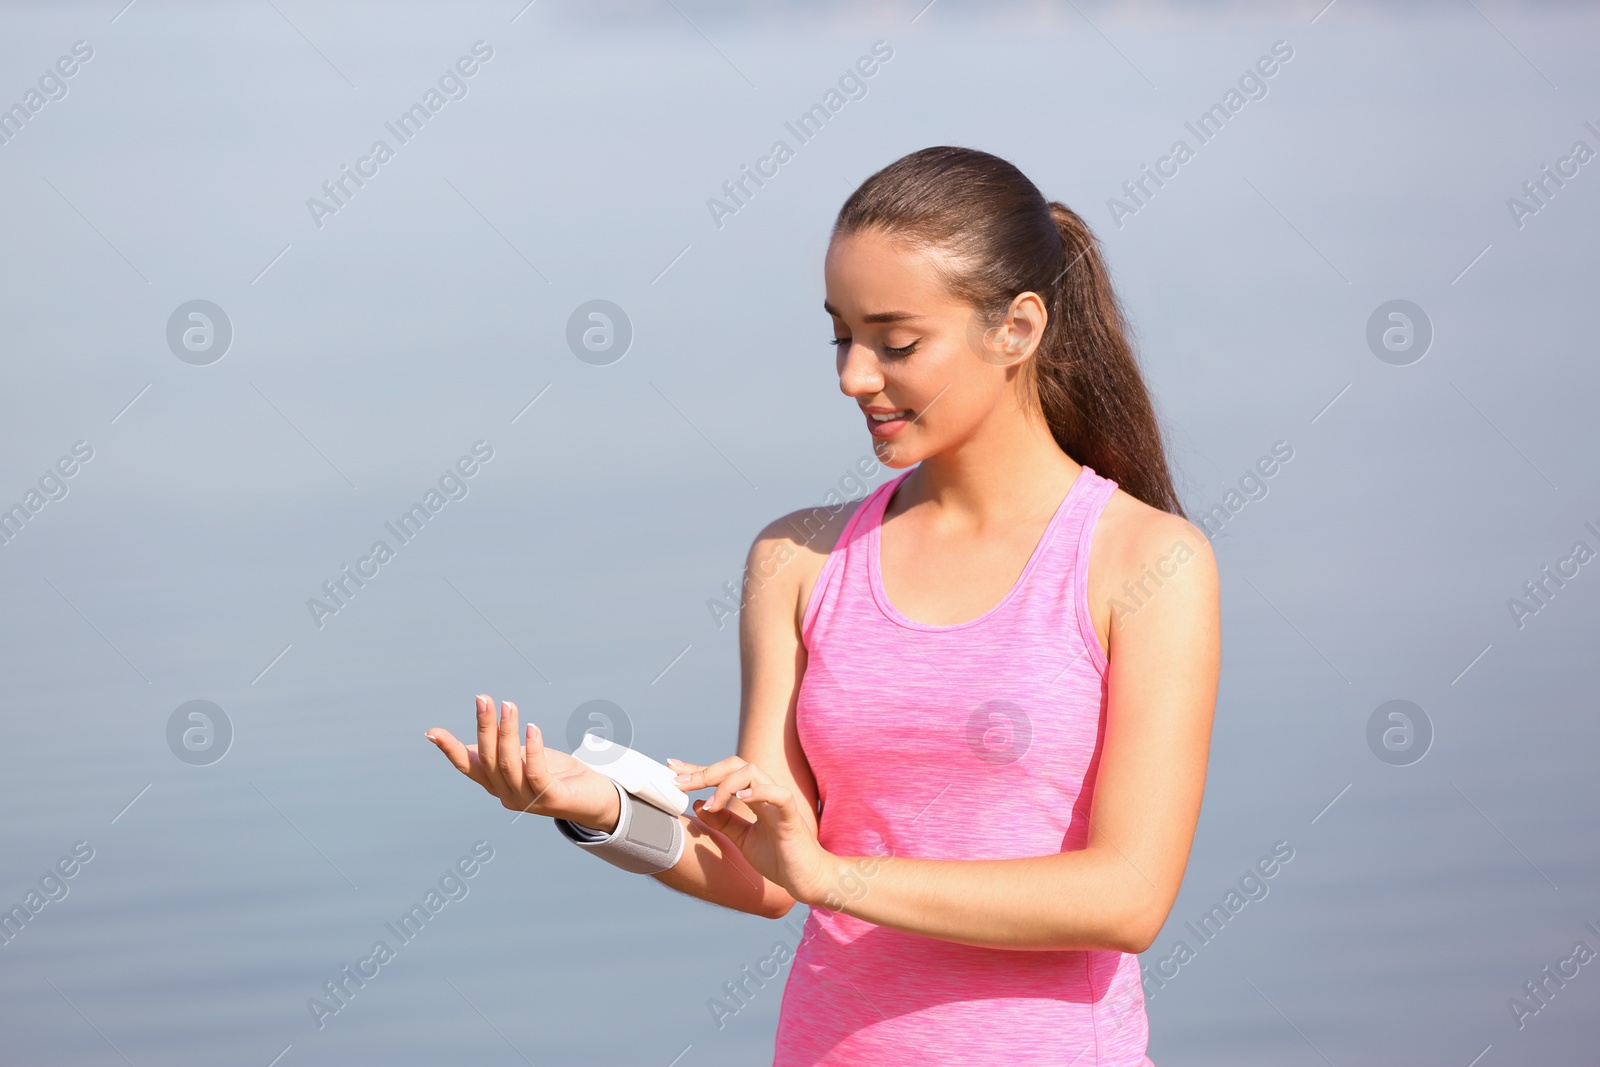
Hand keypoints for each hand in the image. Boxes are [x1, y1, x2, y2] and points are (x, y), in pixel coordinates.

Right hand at [427, 694, 620, 831]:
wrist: (594, 798)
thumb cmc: (556, 773)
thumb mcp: (524, 758)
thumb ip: (502, 750)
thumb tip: (477, 734)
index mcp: (496, 783)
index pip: (468, 766)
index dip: (450, 749)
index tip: (432, 732)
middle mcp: (506, 794)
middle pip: (488, 759)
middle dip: (484, 727)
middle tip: (483, 698)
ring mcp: (527, 800)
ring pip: (509, 765)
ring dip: (507, 733)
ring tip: (509, 706)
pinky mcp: (551, 799)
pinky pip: (536, 773)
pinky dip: (532, 749)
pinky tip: (532, 728)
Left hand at [667, 755, 837, 906]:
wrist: (807, 880)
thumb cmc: (779, 859)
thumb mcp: (742, 839)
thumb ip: (723, 822)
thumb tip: (698, 805)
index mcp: (754, 797)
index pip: (724, 774)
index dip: (698, 770)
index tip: (673, 769)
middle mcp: (765, 793)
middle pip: (735, 765)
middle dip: (705, 771)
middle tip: (681, 783)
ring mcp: (779, 801)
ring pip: (752, 772)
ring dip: (725, 784)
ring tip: (711, 804)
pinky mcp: (791, 815)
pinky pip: (778, 794)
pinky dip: (759, 792)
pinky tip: (741, 799)